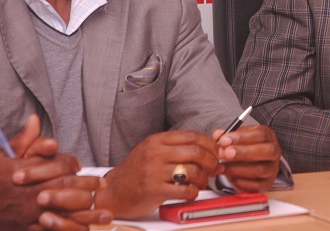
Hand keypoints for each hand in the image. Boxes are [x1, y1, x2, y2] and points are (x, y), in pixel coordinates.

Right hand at [0, 114, 111, 230]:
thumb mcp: (0, 158)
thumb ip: (22, 141)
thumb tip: (35, 119)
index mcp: (27, 171)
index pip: (58, 164)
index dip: (72, 164)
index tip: (79, 166)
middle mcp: (31, 191)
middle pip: (67, 186)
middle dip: (88, 185)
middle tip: (102, 186)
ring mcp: (30, 212)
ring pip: (64, 211)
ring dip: (88, 213)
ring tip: (107, 214)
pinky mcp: (27, 228)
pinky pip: (53, 230)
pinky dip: (69, 229)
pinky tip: (84, 230)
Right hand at [94, 130, 218, 218]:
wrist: (113, 192)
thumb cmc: (137, 172)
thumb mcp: (153, 151)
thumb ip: (175, 147)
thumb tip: (207, 147)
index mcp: (157, 141)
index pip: (192, 136)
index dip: (210, 144)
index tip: (216, 152)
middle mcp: (155, 153)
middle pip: (195, 152)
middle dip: (211, 161)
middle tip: (213, 168)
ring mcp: (153, 172)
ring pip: (192, 171)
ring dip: (203, 179)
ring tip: (201, 183)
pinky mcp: (153, 190)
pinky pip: (184, 190)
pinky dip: (193, 192)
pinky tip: (191, 192)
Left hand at [213, 125, 280, 191]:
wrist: (251, 163)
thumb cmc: (244, 147)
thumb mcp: (236, 137)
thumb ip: (226, 136)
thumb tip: (218, 136)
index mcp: (268, 136)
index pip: (260, 134)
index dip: (241, 138)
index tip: (224, 140)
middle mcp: (274, 152)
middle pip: (266, 151)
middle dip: (244, 152)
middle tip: (226, 153)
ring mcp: (272, 169)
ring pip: (260, 170)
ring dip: (238, 169)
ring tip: (222, 167)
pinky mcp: (267, 184)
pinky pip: (256, 185)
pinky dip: (241, 182)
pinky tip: (229, 176)